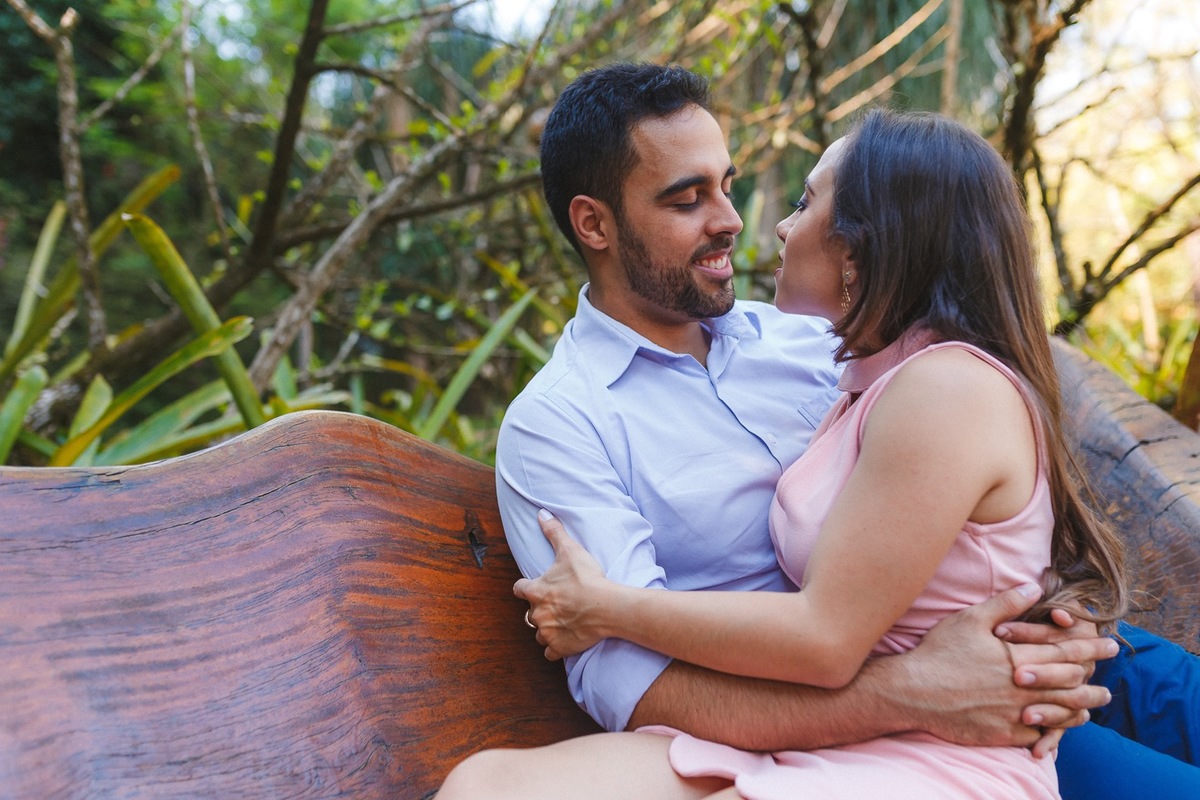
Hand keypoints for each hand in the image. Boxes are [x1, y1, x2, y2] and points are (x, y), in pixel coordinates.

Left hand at [513, 510, 613, 659]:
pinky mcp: (559, 648)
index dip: (526, 588)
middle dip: (540, 610)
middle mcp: (536, 613)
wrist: (606, 606)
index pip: (519, 589)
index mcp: (535, 591)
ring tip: (561, 622)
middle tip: (556, 605)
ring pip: (538, 634)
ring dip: (546, 629)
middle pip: (529, 614)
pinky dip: (555, 648)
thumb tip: (541, 513)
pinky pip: (549, 653)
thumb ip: (553, 532)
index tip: (533, 587)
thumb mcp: (570, 550)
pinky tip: (565, 640)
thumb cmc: (587, 578)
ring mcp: (547, 632)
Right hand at [895, 584, 1116, 754]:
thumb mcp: (970, 619)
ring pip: (1059, 712)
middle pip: (1070, 685)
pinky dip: (1052, 730)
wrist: (913, 691)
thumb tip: (1035, 586)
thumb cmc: (939, 652)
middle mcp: (1022, 686)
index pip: (1065, 652)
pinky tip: (1058, 727)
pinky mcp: (1001, 733)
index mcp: (1018, 657)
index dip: (1090, 648)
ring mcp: (1013, 712)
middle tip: (1108, 684)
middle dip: (1093, 682)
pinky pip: (1036, 734)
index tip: (1109, 644)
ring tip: (1091, 707)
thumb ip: (1006, 603)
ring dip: (1079, 709)